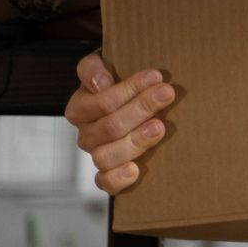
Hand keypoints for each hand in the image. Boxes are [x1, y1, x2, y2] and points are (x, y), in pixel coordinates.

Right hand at [64, 51, 178, 195]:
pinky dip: (117, 178)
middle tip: (167, 93)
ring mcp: (97, 154)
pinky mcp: (109, 173)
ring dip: (135, 141)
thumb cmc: (120, 79)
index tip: (156, 75)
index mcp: (80, 107)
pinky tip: (135, 169)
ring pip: (106, 156)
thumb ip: (94, 67)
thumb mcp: (104, 63)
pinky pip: (104, 183)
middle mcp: (86, 133)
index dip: (128, 89)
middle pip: (109, 127)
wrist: (137, 101)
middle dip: (141, 108)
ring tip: (160, 126)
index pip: (100, 101)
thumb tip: (100, 83)